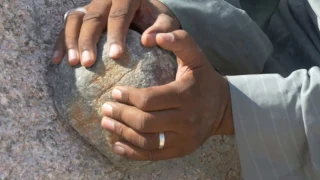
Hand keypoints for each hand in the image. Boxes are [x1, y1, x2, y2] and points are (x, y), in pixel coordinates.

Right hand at [51, 0, 179, 66]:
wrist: (145, 12)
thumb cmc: (156, 20)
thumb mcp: (165, 22)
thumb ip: (161, 29)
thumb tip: (148, 41)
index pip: (118, 15)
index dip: (115, 34)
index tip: (115, 56)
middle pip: (93, 17)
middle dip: (88, 41)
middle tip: (88, 64)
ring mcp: (92, 6)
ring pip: (75, 19)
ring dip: (71, 41)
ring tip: (73, 63)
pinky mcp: (83, 15)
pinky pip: (68, 26)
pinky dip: (61, 42)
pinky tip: (58, 60)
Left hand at [101, 30, 233, 160]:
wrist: (224, 107)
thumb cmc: (203, 79)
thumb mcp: (196, 56)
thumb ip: (178, 41)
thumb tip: (153, 36)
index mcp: (186, 95)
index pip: (149, 100)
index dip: (128, 97)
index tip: (114, 92)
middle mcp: (186, 120)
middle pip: (145, 122)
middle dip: (121, 115)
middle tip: (105, 109)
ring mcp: (184, 138)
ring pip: (147, 141)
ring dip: (122, 133)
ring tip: (107, 123)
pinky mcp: (182, 150)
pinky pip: (153, 155)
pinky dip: (132, 153)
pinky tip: (117, 145)